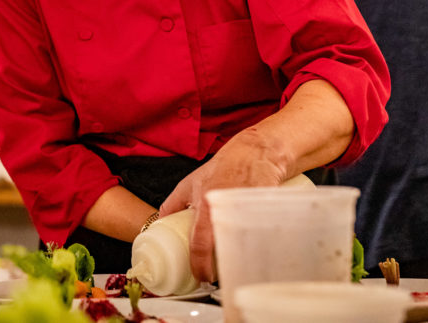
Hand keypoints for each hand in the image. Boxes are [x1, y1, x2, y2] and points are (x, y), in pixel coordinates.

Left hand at [159, 127, 290, 282]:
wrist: (257, 152)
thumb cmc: (224, 166)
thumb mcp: (191, 181)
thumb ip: (174, 202)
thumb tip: (162, 220)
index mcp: (205, 204)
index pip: (200, 243)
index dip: (199, 265)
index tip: (200, 276)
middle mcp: (225, 209)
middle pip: (222, 249)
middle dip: (220, 266)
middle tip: (216, 275)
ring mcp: (246, 211)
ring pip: (241, 246)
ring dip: (236, 258)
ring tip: (231, 264)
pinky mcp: (265, 212)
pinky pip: (258, 237)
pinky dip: (253, 247)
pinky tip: (250, 251)